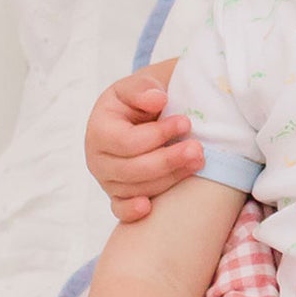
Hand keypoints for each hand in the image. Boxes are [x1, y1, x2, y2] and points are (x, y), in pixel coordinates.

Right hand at [87, 67, 200, 221]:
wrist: (146, 113)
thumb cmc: (143, 99)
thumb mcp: (140, 85)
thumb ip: (143, 89)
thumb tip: (156, 100)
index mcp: (99, 129)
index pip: (126, 141)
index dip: (157, 135)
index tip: (185, 122)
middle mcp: (98, 158)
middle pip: (131, 169)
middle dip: (167, 160)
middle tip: (197, 150)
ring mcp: (107, 179)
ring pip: (135, 188)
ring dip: (168, 179)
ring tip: (196, 163)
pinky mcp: (118, 194)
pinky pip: (120, 209)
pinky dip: (131, 211)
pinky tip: (147, 208)